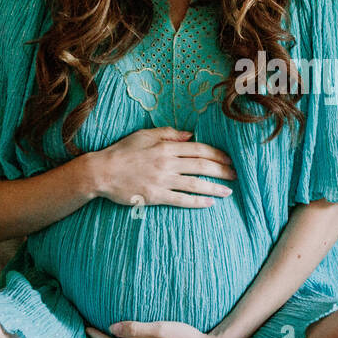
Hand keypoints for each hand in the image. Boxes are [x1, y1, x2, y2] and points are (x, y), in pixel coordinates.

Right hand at [94, 126, 236, 208]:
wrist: (101, 172)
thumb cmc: (122, 151)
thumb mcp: (144, 135)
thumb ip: (168, 133)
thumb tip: (191, 135)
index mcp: (166, 146)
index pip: (199, 149)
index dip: (217, 154)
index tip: (229, 158)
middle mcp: (167, 163)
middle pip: (202, 166)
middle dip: (222, 170)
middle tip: (236, 175)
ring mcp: (162, 180)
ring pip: (195, 184)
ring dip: (215, 187)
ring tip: (229, 191)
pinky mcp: (155, 196)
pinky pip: (181, 200)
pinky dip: (197, 202)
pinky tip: (209, 203)